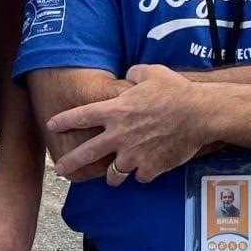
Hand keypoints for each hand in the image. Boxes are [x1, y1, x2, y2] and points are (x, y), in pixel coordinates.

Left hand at [46, 65, 214, 183]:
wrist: (199, 113)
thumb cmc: (176, 90)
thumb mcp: (150, 72)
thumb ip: (133, 74)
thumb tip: (128, 76)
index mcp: (115, 111)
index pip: (80, 116)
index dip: (63, 121)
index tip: (51, 126)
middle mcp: (119, 135)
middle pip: (86, 153)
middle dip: (70, 162)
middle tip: (60, 169)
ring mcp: (133, 154)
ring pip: (113, 174)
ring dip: (112, 176)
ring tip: (112, 178)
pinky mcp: (150, 168)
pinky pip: (140, 177)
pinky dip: (142, 174)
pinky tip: (147, 170)